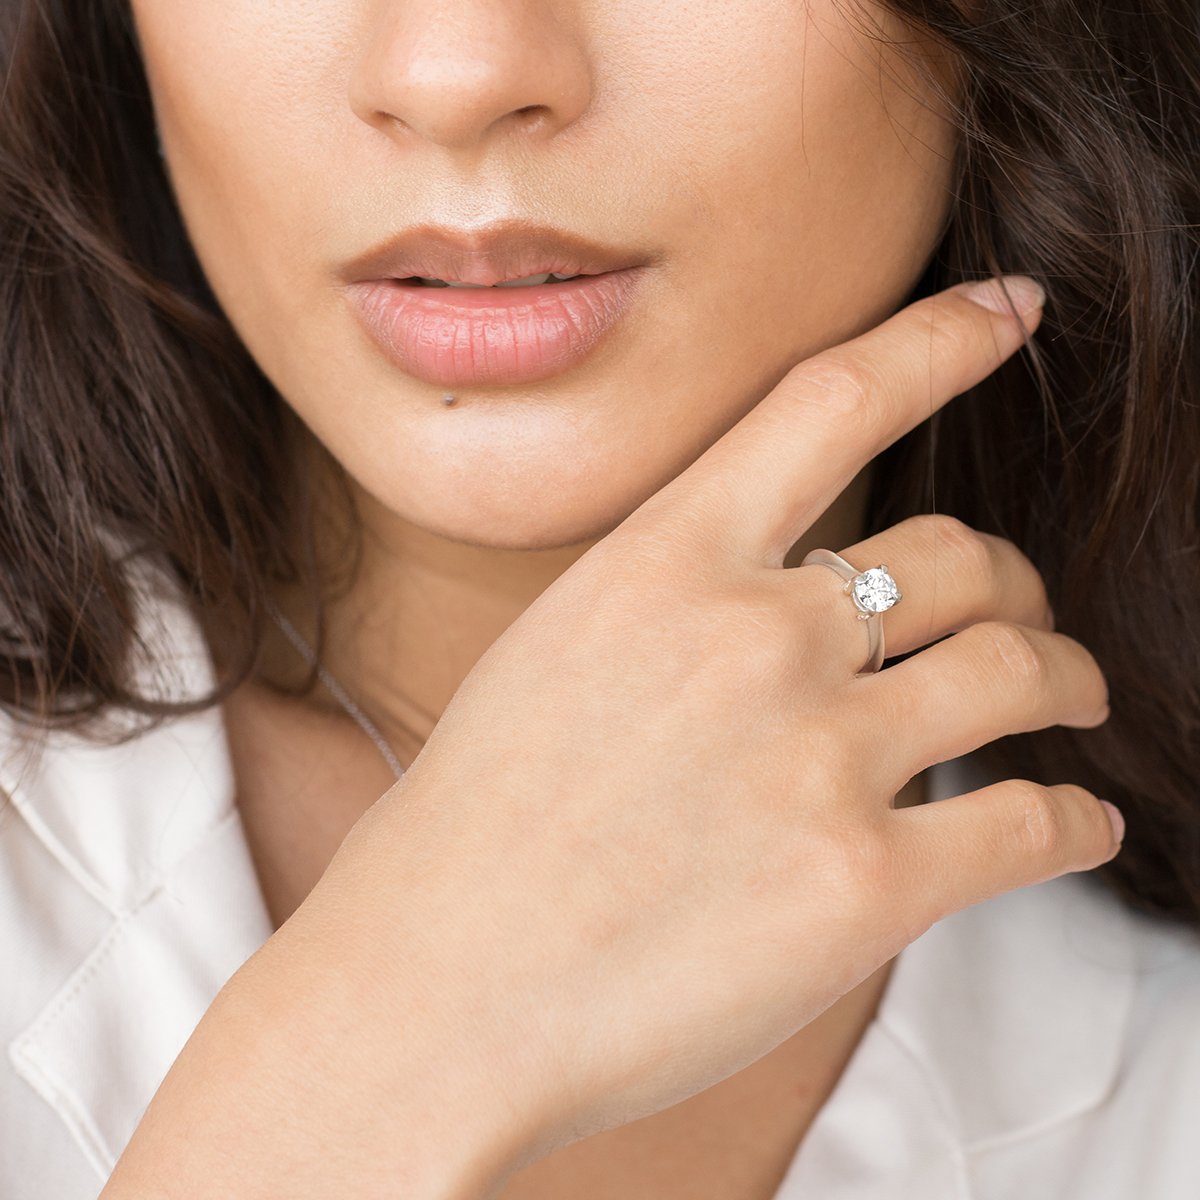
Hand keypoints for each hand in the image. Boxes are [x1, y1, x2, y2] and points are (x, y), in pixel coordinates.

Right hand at [306, 273, 1117, 1180]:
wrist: (431, 991)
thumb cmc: (467, 832)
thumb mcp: (555, 657)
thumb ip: (678, 611)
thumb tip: (788, 606)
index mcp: (667, 563)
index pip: (836, 399)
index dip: (942, 339)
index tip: (1011, 312)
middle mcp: (757, 637)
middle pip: (962, 557)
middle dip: (1016, 582)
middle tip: (1026, 615)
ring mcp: (820, 758)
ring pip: (1020, 672)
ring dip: (1065, 679)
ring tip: (1072, 696)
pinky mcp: (864, 888)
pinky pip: (1030, 824)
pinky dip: (1073, 818)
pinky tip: (1075, 820)